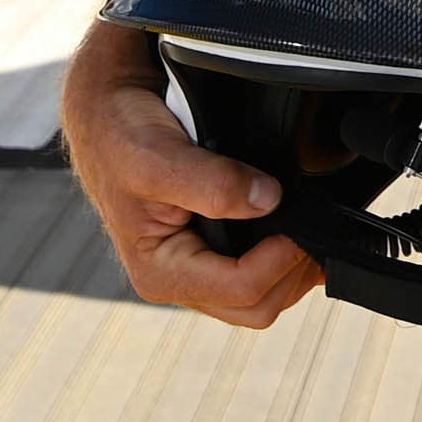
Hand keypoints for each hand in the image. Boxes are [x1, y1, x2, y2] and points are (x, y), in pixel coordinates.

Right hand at [60, 24, 321, 327]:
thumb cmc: (120, 136)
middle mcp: (177, 279)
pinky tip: (294, 226)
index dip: (281, 258)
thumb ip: (212, 183)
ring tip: (306, 225)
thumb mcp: (159, 157)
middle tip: (313, 225)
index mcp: (160, 271)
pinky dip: (284, 256)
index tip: (298, 218)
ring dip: (290, 267)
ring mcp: (195, 269)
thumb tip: (268, 200)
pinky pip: (257, 273)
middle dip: (291, 272)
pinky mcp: (209, 252)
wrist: (109, 114)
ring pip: (262, 297)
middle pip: (257, 307)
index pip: (242, 289)